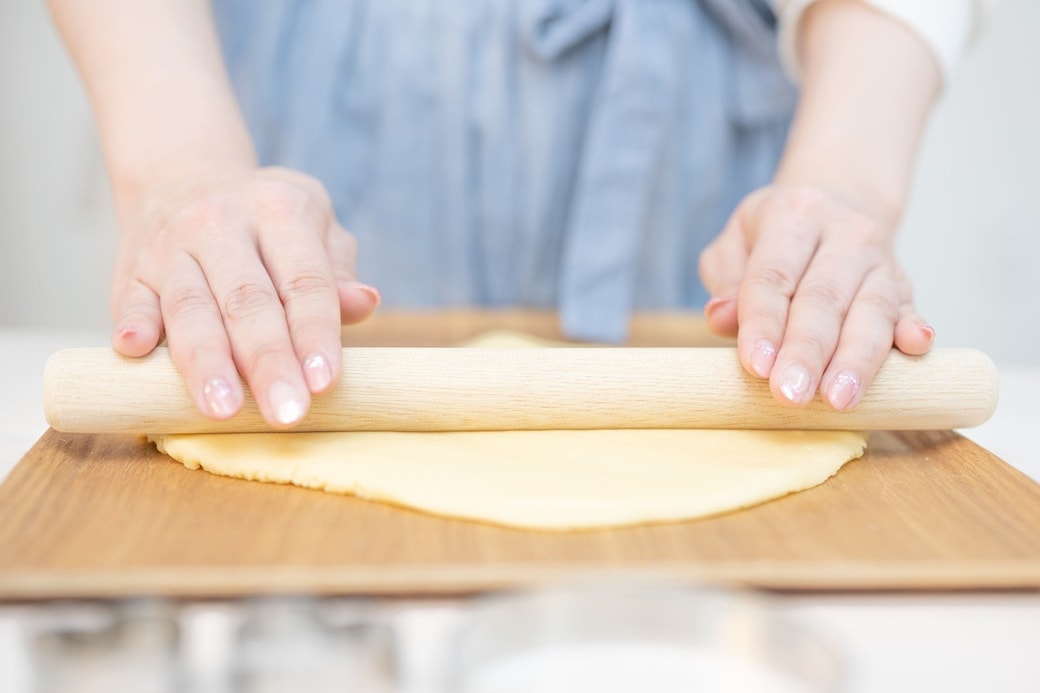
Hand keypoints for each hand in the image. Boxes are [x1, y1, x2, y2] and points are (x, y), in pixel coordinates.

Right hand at [110, 165, 379, 426]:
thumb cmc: (269, 224)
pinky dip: (132, 323)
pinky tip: (134, 352)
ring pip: (189, 306)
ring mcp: (171, 244)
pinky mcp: (130, 267)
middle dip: (268, 361)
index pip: (304, 280)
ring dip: (205, 361)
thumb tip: (364, 303)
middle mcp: (222, 222)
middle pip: (247, 300)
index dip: (315, 333)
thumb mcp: (313, 229)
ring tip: (221, 410)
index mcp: (281, 210)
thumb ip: (336, 272)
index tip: (324, 382)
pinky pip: (130, 297)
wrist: (182, 177)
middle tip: (285, 414)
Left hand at [699, 184, 933, 409]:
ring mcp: (879, 258)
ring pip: (871, 310)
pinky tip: (914, 351)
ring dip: (855, 359)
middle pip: (823, 298)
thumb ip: (726, 280)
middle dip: (806, 352)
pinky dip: (912, 331)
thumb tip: (721, 317)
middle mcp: (843, 232)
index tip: (757, 366)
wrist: (838, 201)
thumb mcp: (735, 244)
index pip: (774, 276)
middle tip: (791, 395)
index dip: (764, 323)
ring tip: (838, 400)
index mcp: (792, 215)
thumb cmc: (773, 237)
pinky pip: (909, 309)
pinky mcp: (904, 284)